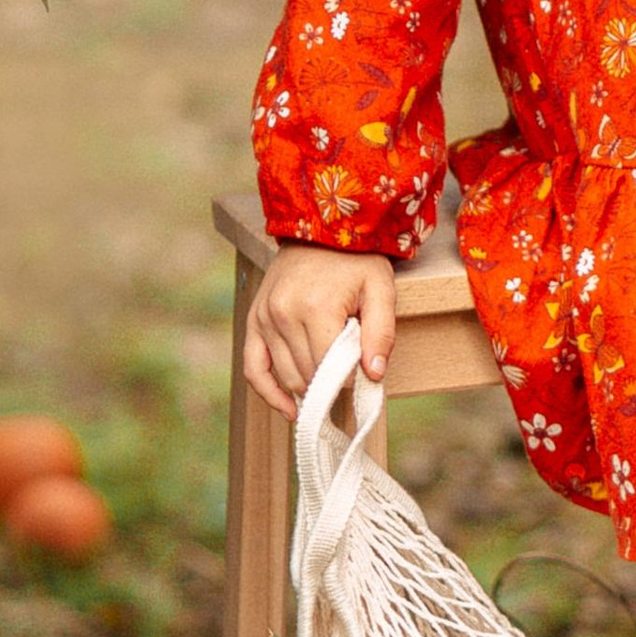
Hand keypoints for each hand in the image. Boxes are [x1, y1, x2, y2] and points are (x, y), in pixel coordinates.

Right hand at [243, 243, 398, 421]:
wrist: (318, 227)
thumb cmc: (355, 259)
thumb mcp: (381, 288)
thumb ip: (382, 332)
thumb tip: (373, 374)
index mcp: (316, 307)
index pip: (330, 367)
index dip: (348, 378)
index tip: (363, 374)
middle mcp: (283, 313)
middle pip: (307, 374)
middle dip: (331, 383)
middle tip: (348, 375)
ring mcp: (264, 317)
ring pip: (285, 375)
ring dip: (308, 386)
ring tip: (328, 382)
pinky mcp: (254, 320)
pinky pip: (253, 368)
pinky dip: (269, 392)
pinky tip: (290, 409)